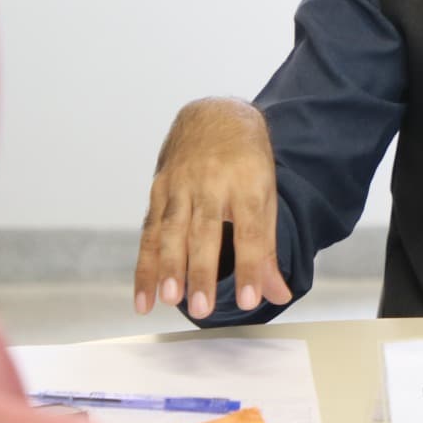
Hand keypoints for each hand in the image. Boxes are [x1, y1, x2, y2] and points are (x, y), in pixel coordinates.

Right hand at [133, 97, 292, 317]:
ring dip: (169, 269)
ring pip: (172, 231)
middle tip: (203, 308)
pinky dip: (144, 267)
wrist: (215, 114)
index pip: (251, 231)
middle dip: (202, 271)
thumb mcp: (267, 193)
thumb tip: (277, 292)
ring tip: (171, 300)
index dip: (250, 266)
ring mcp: (181, 184)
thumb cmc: (247, 160)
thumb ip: (268, 246)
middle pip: (206, 232)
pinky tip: (145, 297)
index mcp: (248, 183)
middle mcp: (212, 183)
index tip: (250, 299)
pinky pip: (149, 232)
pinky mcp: (159, 188)